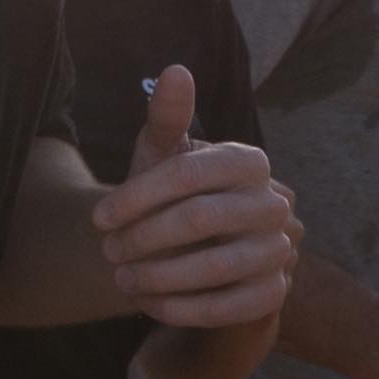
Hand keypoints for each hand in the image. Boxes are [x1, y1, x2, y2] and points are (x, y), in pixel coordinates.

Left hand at [90, 69, 299, 348]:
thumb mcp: (164, 157)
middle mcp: (274, 202)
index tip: (98, 218)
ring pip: (214, 268)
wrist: (205, 250)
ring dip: (157, 277)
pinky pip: (226, 308)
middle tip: (108, 252)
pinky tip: (148, 304)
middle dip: (142, 239)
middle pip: (198, 220)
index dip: (137, 197)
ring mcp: (280, 249)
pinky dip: (180, 308)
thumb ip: (166, 119)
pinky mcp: (274, 293)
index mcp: (248, 161)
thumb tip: (175, 70)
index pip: (188, 174)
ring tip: (122, 279)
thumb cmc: (176, 195)